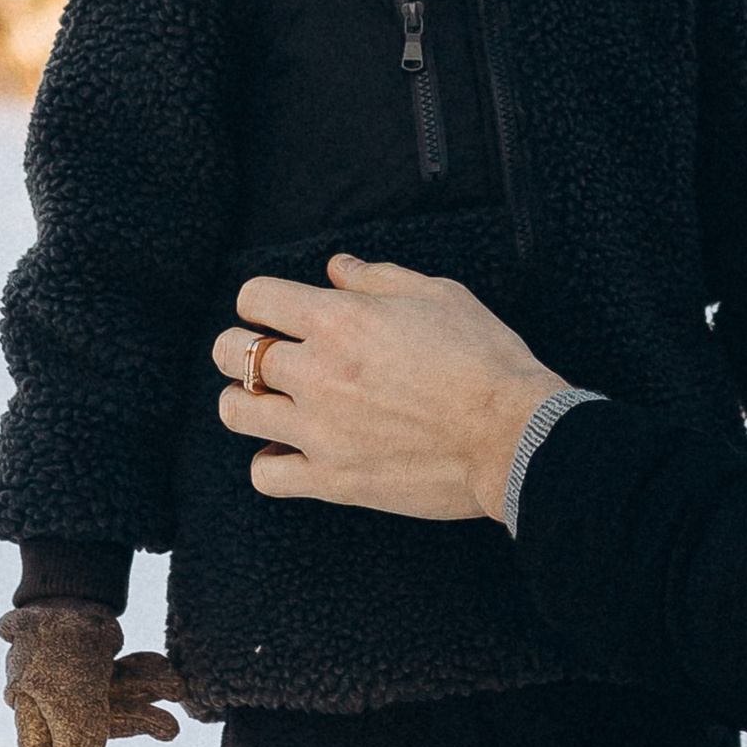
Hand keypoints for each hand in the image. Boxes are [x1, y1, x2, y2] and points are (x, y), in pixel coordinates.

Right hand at [0, 601, 183, 746]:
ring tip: (177, 686)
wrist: (72, 593)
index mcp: (35, 720)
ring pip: (117, 706)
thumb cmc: (61, 647)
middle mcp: (51, 708)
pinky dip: (145, 678)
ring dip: (147, 695)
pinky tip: (168, 673)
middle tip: (171, 729)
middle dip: (135, 723)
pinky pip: (123, 685)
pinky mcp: (93, 672)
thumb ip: (78, 746)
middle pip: (94, 735)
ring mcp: (74, 690)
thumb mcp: (72, 699)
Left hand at [212, 256, 562, 523]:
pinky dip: (269, 461)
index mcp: (339, 320)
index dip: (260, 301)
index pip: (254, 297)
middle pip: (231, 352)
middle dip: (238, 346)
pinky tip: (291, 450)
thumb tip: (338, 268)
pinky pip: (265, 474)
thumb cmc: (486, 359)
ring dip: (244, 400)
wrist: (515, 434)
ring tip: (269, 401)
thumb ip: (379, 277)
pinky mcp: (332, 478)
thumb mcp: (439, 295)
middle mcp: (317, 372)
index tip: (277, 312)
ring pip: (235, 411)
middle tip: (263, 353)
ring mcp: (319, 429)